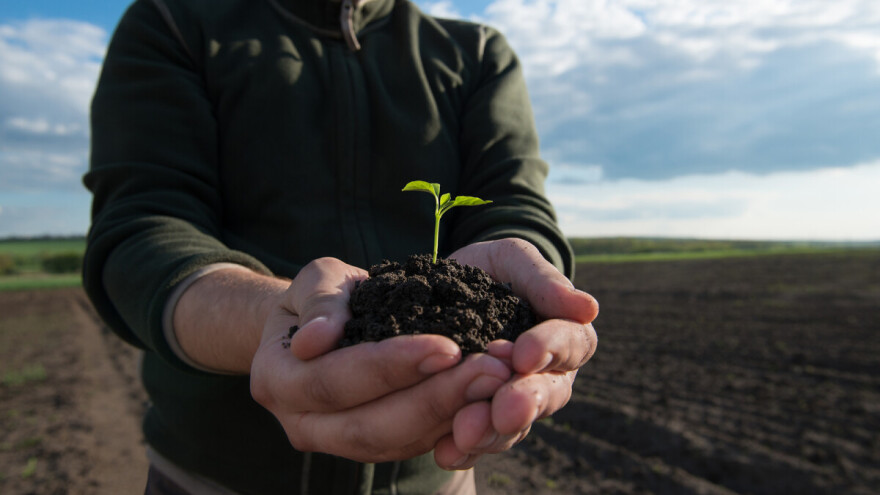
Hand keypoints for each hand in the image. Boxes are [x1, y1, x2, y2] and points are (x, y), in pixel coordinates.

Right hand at [250, 257, 511, 462]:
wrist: (321, 327)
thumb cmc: (320, 299)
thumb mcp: (315, 281)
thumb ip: (319, 301)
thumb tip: (316, 338)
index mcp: (277, 379)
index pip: (333, 382)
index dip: (389, 367)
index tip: (447, 346)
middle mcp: (302, 424)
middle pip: (369, 427)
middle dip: (434, 400)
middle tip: (491, 370)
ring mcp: (338, 443)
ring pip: (397, 443)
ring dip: (453, 414)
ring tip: (499, 381)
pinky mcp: (374, 447)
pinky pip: (415, 446)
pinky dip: (453, 424)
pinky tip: (490, 397)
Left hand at [434, 238, 598, 468]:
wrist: (440, 289)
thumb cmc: (488, 270)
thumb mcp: (512, 259)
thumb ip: (544, 280)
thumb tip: (588, 307)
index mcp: (562, 335)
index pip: (573, 344)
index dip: (551, 349)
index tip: (524, 353)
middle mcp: (543, 375)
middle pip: (547, 395)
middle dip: (525, 402)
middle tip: (504, 409)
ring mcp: (510, 401)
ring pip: (514, 426)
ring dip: (493, 432)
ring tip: (466, 433)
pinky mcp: (476, 418)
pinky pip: (477, 441)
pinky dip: (463, 450)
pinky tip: (445, 452)